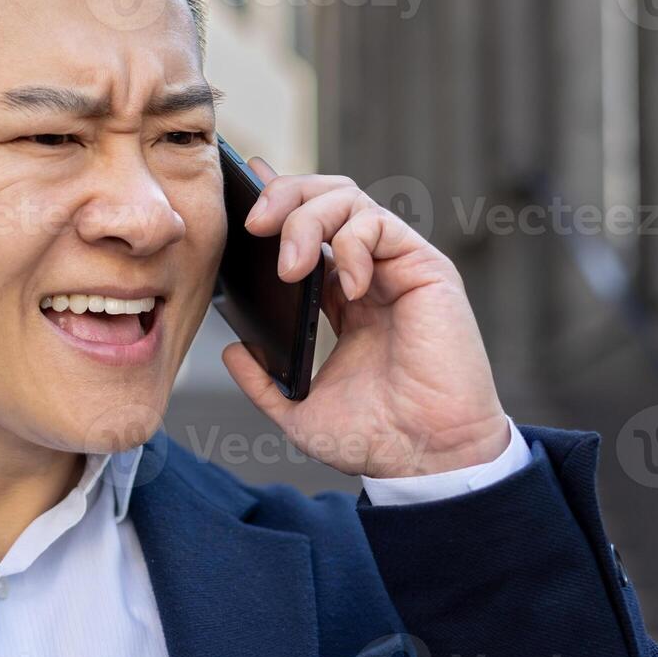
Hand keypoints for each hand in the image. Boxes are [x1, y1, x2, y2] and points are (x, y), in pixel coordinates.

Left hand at [220, 158, 510, 478]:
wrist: (427, 460)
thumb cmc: (377, 437)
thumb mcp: (300, 410)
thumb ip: (262, 381)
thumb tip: (230, 349)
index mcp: (342, 297)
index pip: (305, 229)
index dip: (274, 204)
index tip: (238, 197)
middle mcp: (369, 272)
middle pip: (323, 196)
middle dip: (282, 196)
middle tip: (253, 226)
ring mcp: (397, 267)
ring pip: (347, 198)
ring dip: (307, 219)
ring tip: (290, 267)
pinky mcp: (425, 269)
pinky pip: (379, 225)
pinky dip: (352, 245)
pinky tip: (347, 289)